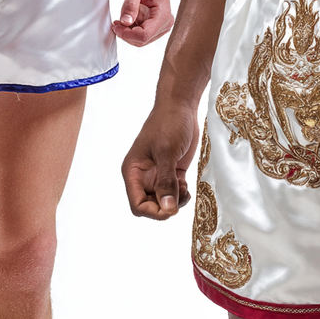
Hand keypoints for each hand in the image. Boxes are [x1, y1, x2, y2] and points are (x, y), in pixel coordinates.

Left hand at [112, 0, 172, 46]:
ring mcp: (160, 25)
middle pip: (142, 40)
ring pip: (140, 40)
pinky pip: (140, 34)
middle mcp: (165, 22)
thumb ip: (130, 4)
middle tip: (115, 22)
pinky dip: (129, 30)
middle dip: (126, 34)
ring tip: (119, 20)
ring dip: (127, 33)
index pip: (144, 35)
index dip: (127, 34)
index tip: (116, 24)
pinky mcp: (154, 25)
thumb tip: (126, 22)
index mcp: (163, 14)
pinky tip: (124, 19)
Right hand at [122, 102, 199, 218]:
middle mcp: (143, 177)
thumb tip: (168, 209)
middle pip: (150, 206)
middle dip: (165, 207)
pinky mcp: (171, 172)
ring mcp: (157, 175)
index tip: (170, 208)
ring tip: (184, 188)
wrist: (180, 107)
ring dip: (175, 201)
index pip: (137, 205)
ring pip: (163, 202)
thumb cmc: (168, 124)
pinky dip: (181, 195)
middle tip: (179, 195)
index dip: (153, 211)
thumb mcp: (167, 153)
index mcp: (133, 172)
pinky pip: (174, 193)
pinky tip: (186, 184)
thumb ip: (166, 182)